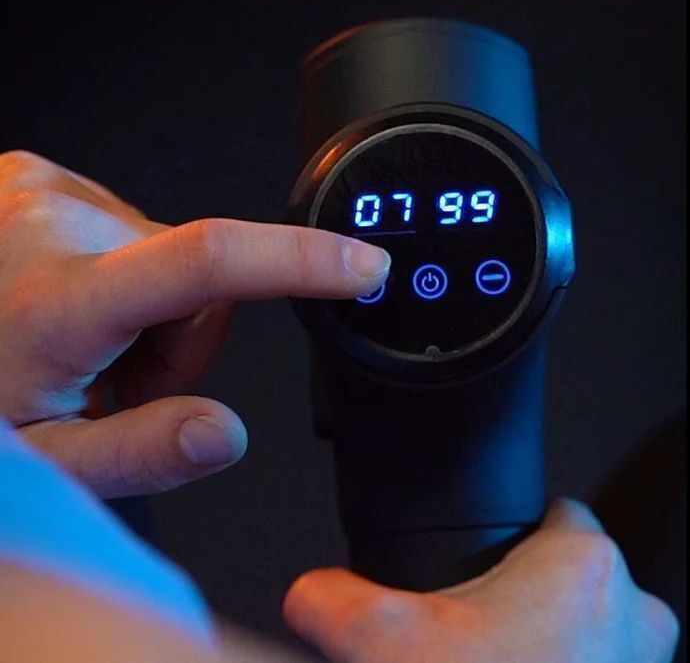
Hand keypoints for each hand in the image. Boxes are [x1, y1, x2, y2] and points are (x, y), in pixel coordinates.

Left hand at [0, 150, 389, 496]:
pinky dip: (120, 275)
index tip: (362, 266)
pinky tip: (72, 305)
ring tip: (87, 344)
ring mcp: (44, 190)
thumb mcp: (49, 459)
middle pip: (200, 283)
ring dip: (146, 310)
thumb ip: (141, 451)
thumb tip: (225, 432)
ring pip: (169, 256)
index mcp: (58, 299)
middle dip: (179, 341)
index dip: (302, 261)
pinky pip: (133, 229)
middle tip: (116, 377)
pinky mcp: (42, 178)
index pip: (211, 262)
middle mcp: (52, 222)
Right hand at [284, 500, 678, 662]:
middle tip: (477, 623)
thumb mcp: (385, 643)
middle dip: (524, 589)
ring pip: (590, 624)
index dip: (515, 527)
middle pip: (569, 570)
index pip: (555, 511)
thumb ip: (333, 600)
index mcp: (582, 565)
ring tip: (491, 660)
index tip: (487, 552)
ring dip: (547, 637)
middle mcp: (631, 612)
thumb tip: (308, 591)